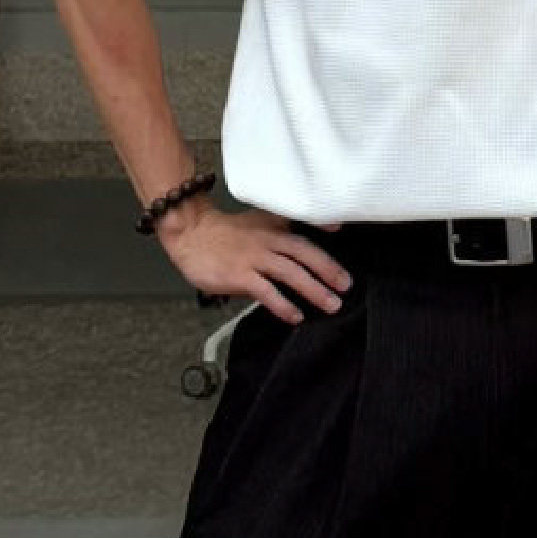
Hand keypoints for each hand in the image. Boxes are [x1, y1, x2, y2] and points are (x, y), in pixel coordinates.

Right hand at [156, 198, 350, 323]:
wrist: (190, 233)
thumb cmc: (223, 233)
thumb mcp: (257, 222)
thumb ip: (282, 230)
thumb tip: (310, 244)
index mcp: (272, 227)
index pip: (304, 232)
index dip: (324, 238)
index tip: (342, 242)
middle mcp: (266, 241)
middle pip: (303, 253)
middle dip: (328, 269)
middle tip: (346, 286)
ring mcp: (252, 258)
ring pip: (290, 272)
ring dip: (313, 289)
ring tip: (331, 304)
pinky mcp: (239, 275)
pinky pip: (265, 291)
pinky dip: (283, 305)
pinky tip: (295, 316)